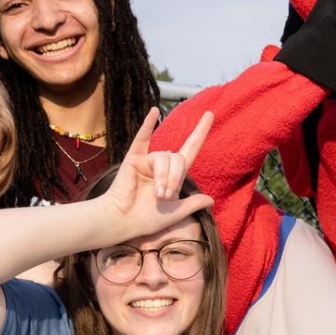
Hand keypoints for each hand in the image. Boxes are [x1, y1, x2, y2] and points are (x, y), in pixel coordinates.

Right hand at [102, 107, 215, 236]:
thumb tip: (212, 200)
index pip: (191, 149)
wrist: (124, 222)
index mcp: (174, 175)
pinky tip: (155, 112)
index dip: (200, 133)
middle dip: (175, 178)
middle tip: (165, 196)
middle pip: (178, 159)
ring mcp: (147, 161)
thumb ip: (193, 204)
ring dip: (164, 177)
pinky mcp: (133, 159)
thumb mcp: (176, 213)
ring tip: (157, 194)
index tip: (210, 114)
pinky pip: (142, 139)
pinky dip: (148, 125)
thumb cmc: (147, 220)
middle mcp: (162, 166)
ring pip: (164, 158)